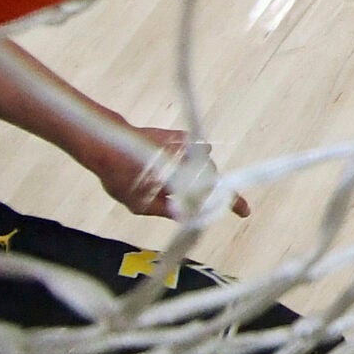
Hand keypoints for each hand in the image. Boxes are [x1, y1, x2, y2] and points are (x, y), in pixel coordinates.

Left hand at [97, 126, 252, 220]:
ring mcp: (189, 144)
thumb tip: (190, 217)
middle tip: (179, 199)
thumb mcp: (141, 204)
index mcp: (186, 177)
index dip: (233, 203)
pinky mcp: (181, 135)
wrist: (108, 144)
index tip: (245, 211)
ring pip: (201, 165)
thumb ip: (169, 210)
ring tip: (163, 181)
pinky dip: (183, 161)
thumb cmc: (121, 177)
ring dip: (191, 175)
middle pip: (210, 178)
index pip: (216, 192)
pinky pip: (192, 152)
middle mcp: (194, 158)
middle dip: (202, 190)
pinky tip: (161, 165)